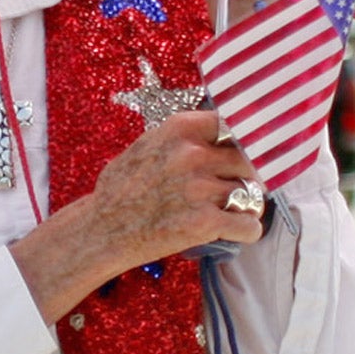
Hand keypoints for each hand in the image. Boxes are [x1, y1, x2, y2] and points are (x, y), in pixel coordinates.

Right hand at [84, 110, 266, 267]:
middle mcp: (193, 154)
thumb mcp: (148, 143)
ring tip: (233, 211)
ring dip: (248, 204)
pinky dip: (248, 230)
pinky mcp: (205, 223)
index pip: (235, 123)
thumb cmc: (123, 187)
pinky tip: (237, 230)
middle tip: (240, 187)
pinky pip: (250, 224)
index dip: (246, 140)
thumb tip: (225, 128)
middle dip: (248, 175)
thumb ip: (185, 136)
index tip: (248, 152)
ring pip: (252, 193)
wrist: (103, 229)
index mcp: (180, 129)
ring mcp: (200, 189)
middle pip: (249, 159)